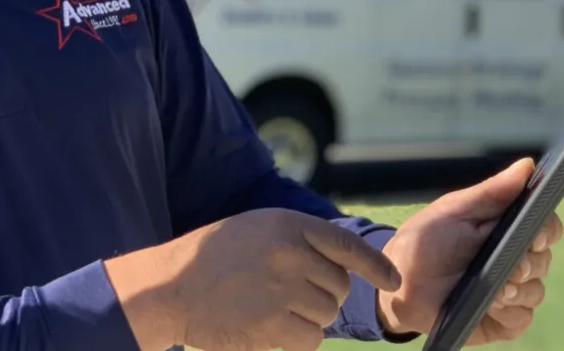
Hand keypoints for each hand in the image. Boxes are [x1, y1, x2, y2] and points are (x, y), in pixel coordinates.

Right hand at [104, 208, 401, 350]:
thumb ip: (298, 238)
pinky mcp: (273, 326)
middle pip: (338, 287)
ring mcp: (283, 292)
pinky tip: (269, 327)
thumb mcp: (257, 228)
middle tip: (285, 293)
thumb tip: (342, 262)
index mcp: (287, 225)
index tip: (393, 281)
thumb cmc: (213, 256)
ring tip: (269, 307)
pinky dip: (297, 338)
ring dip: (307, 317)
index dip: (376, 266)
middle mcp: (290, 255)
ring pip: (326, 314)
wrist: (171, 286)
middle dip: (322, 294)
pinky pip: (311, 338)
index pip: (346, 246)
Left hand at [376, 158, 562, 343]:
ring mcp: (511, 291)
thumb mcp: (455, 210)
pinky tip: (492, 305)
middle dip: (530, 263)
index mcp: (507, 229)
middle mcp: (515, 259)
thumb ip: (492, 191)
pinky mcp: (503, 320)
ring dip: (518, 289)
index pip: (546, 227)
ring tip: (495, 289)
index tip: (537, 235)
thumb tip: (528, 165)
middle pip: (544, 260)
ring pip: (536, 291)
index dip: (548, 230)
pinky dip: (510, 312)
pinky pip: (522, 317)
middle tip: (512, 266)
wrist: (399, 282)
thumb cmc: (426, 240)